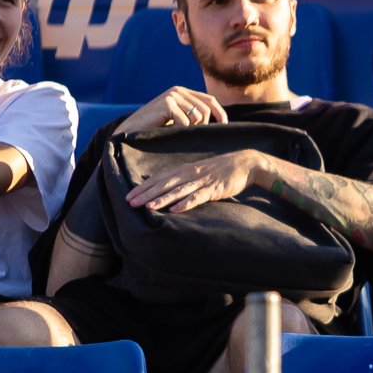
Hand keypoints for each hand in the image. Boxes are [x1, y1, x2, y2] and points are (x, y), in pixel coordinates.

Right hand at [123, 87, 226, 134]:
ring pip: (197, 116)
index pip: (210, 100)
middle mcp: (178, 90)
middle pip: (205, 110)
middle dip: (202, 126)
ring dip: (190, 129)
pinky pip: (185, 122)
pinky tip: (167, 131)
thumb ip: (193, 115)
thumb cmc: (155, 128)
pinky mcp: (167, 103)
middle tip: (188, 135)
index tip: (224, 127)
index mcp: (183, 92)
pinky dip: (180, 130)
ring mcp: (172, 95)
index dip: (220, 113)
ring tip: (175, 132)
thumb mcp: (177, 119)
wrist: (130, 131)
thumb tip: (220, 124)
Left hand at [125, 148, 267, 214]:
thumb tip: (161, 183)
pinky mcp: (214, 189)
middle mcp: (189, 174)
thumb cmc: (219, 169)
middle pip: (164, 184)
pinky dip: (186, 203)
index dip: (143, 187)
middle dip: (146, 193)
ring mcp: (201, 181)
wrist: (244, 163)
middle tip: (130, 203)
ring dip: (162, 199)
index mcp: (184, 169)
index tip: (128, 195)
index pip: (158, 178)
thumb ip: (180, 177)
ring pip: (177, 191)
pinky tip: (176, 209)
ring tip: (148, 207)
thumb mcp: (197, 170)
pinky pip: (198, 197)